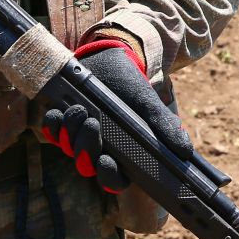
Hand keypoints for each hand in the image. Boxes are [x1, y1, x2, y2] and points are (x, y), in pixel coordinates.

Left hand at [39, 39, 191, 194]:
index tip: (106, 162)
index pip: (113, 180)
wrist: (111, 59)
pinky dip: (53, 125)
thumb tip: (185, 152)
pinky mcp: (64, 122)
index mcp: (121, 153)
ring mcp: (79, 136)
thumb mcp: (149, 104)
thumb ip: (164, 126)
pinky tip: (59, 112)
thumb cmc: (132, 86)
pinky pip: (52, 132)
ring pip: (69, 149)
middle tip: (92, 124)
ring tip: (80, 111)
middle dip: (85, 149)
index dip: (108, 177)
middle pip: (86, 166)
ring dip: (70, 133)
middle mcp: (99, 149)